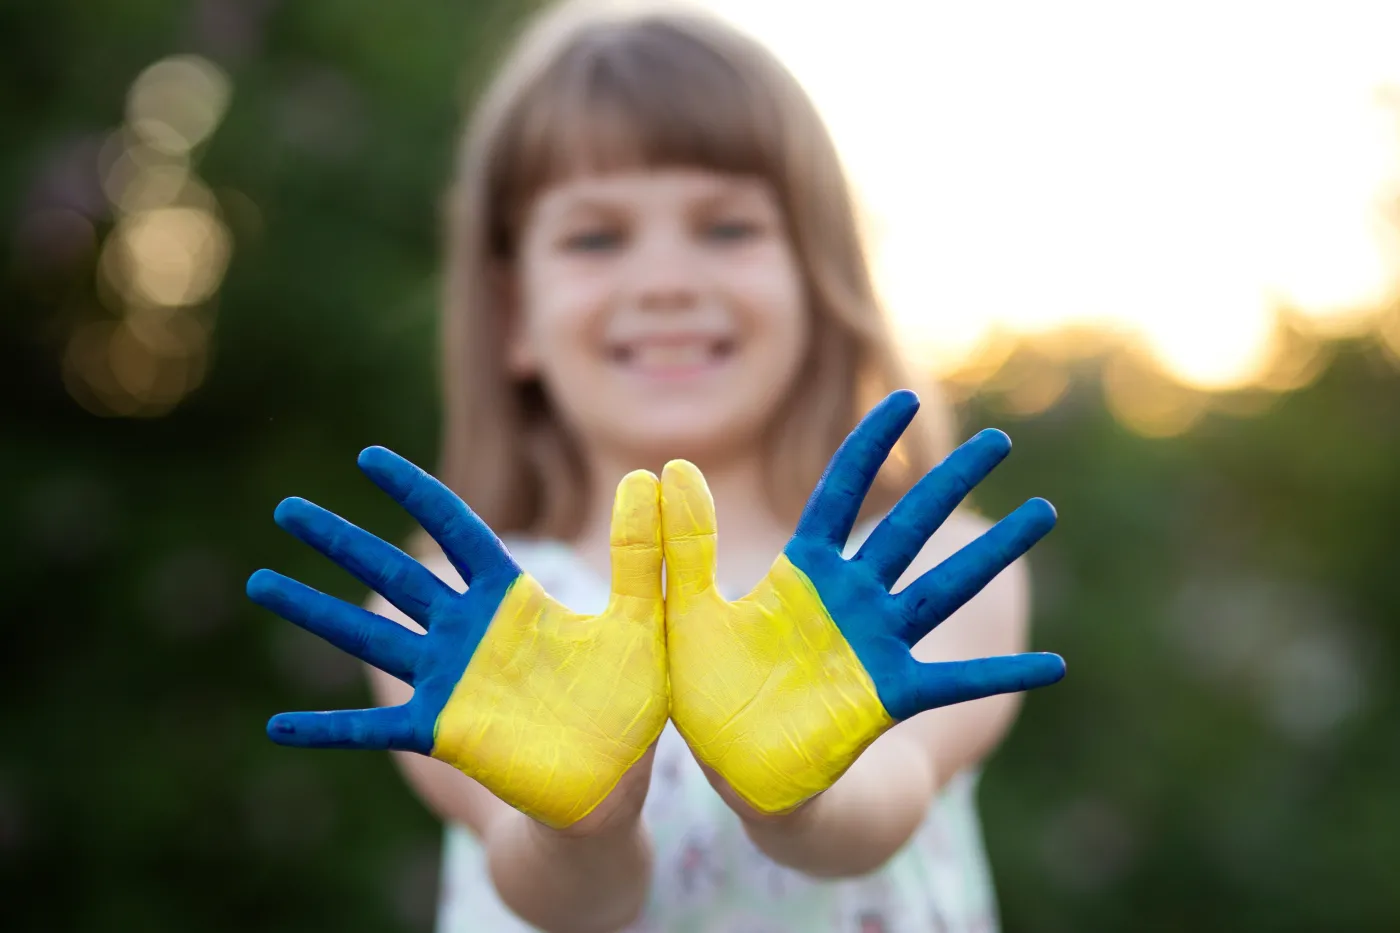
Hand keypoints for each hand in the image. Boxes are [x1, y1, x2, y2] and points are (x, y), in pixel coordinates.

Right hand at [247, 447, 668, 830]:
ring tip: (261, 579)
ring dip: (313, 611)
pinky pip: (372, 727)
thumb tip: (653, 477)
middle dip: (341, 540)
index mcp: (511, 600)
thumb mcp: (639, 625)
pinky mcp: (440, 731)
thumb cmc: (628, 710)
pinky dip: (326, 729)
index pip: (455, 531)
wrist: (612, 794)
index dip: (414, 493)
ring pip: (370, 636)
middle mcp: (468, 633)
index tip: (367, 457)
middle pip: (395, 574)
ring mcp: (448, 681)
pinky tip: (277, 725)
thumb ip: (640, 558)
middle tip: (286, 508)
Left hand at [661, 390, 1065, 816]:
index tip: (903, 399)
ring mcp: (877, 644)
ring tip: (1043, 511)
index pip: (841, 493)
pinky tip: (1056, 665)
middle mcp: (850, 599)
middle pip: (909, 527)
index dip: (871, 446)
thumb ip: (685, 548)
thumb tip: (669, 467)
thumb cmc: (711, 698)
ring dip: (994, 553)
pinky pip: (958, 682)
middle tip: (1000, 440)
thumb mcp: (689, 615)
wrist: (738, 776)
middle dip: (952, 481)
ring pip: (944, 586)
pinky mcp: (893, 695)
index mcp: (802, 572)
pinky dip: (1004, 676)